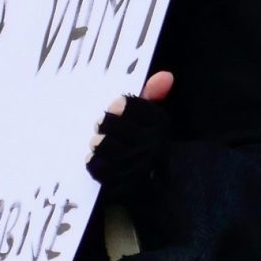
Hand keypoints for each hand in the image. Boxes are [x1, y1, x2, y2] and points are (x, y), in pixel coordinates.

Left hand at [88, 71, 174, 193]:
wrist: (155, 183)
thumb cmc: (148, 145)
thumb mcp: (152, 120)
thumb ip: (153, 96)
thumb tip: (166, 75)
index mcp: (160, 125)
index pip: (129, 105)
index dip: (119, 106)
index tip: (114, 107)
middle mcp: (151, 144)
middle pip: (110, 123)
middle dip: (103, 124)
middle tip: (101, 126)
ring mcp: (137, 166)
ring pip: (101, 144)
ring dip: (97, 143)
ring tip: (98, 142)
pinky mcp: (123, 185)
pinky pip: (97, 167)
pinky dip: (93, 162)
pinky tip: (97, 159)